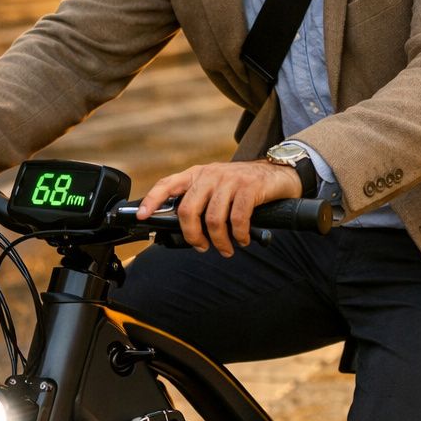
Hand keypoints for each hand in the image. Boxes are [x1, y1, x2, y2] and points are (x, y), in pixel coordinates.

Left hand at [137, 161, 300, 255]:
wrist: (279, 172)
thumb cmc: (244, 185)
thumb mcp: (217, 186)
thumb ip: (200, 200)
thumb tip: (182, 227)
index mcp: (198, 174)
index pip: (168, 184)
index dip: (152, 200)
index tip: (141, 216)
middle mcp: (210, 175)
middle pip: (188, 210)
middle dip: (192, 235)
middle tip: (202, 247)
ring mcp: (230, 180)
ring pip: (213, 219)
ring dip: (219, 241)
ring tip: (227, 249)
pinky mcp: (249, 187)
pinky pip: (237, 219)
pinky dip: (238, 235)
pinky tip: (242, 240)